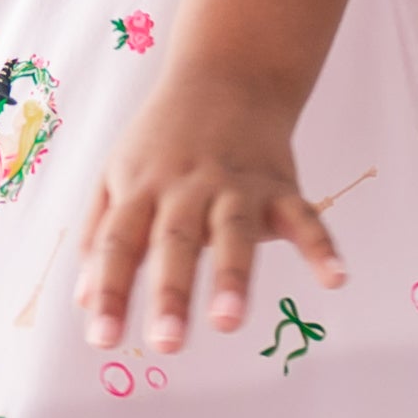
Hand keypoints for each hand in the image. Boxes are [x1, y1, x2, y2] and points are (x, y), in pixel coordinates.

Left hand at [75, 71, 345, 353]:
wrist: (227, 74)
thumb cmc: (163, 138)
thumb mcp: (118, 173)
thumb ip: (101, 235)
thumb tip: (82, 299)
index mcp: (141, 187)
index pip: (118, 243)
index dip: (109, 290)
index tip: (100, 339)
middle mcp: (186, 186)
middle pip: (175, 240)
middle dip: (171, 293)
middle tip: (166, 343)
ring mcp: (236, 184)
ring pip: (233, 230)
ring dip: (232, 276)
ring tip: (228, 321)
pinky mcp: (279, 184)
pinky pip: (303, 216)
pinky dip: (321, 246)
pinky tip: (335, 278)